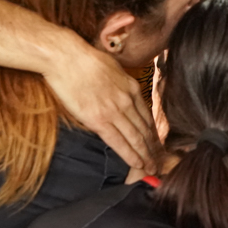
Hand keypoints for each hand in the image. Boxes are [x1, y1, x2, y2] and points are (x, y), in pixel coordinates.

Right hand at [42, 34, 161, 171]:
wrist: (67, 57)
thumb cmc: (85, 59)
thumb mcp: (113, 68)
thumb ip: (121, 83)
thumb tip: (123, 91)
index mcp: (132, 87)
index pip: (148, 116)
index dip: (154, 133)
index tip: (157, 145)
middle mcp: (128, 101)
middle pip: (146, 130)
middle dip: (154, 149)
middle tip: (160, 163)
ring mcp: (115, 111)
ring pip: (137, 138)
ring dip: (146, 156)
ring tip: (152, 169)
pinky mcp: (99, 120)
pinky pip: (119, 142)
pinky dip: (131, 155)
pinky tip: (138, 164)